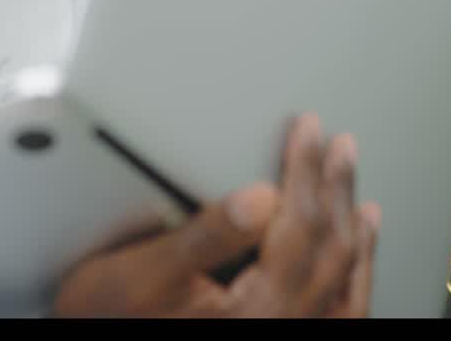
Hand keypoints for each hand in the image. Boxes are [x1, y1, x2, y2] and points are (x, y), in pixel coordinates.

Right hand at [52, 113, 381, 317]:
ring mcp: (282, 333)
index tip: (308, 130)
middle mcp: (280, 325)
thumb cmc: (110, 319)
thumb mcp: (145, 270)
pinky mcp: (272, 335)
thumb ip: (208, 235)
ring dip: (352, 236)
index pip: (300, 224)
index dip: (306, 170)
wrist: (91, 340)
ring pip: (342, 285)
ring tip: (359, 200)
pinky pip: (334, 312)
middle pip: (329, 250)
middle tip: (338, 148)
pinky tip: (350, 265)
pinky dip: (349, 281)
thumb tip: (262, 196)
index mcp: (255, 310)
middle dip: (335, 192)